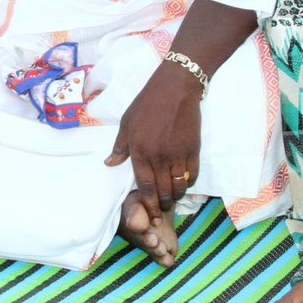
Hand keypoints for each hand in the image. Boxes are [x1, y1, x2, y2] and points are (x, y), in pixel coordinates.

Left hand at [105, 66, 203, 217]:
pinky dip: (190, 183)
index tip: (151, 215)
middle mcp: (159, 157)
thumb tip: (109, 164)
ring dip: (177, 196)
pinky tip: (185, 183)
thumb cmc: (147, 103)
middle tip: (162, 210)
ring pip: (179, 186)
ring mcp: (178, 154)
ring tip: (174, 198)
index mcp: (140, 151)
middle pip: (163, 191)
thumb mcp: (127, 122)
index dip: (149, 204)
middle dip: (163, 205)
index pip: (145, 186)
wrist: (175, 88)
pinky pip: (193, 174)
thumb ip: (120, 146)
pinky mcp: (193, 149)